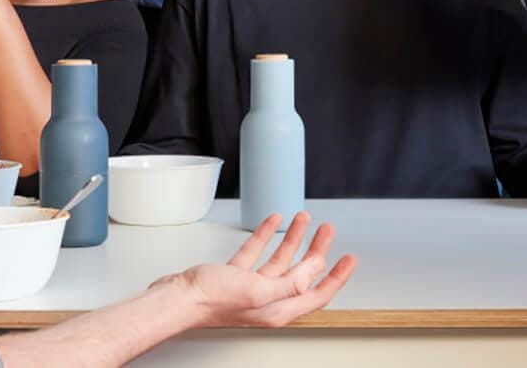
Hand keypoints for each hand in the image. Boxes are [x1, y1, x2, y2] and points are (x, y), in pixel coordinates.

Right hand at [171, 211, 355, 328]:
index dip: (337, 276)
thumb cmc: (209, 300)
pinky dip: (267, 235)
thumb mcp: (257, 290)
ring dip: (293, 238)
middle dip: (317, 250)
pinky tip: (273, 222)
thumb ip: (290, 284)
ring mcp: (251, 287)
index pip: (317, 294)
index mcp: (278, 307)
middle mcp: (268, 299)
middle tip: (327, 231)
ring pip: (281, 260)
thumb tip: (314, 273)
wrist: (177, 298)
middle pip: (302, 273)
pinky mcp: (235, 276)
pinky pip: (257, 253)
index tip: (349, 259)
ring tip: (304, 219)